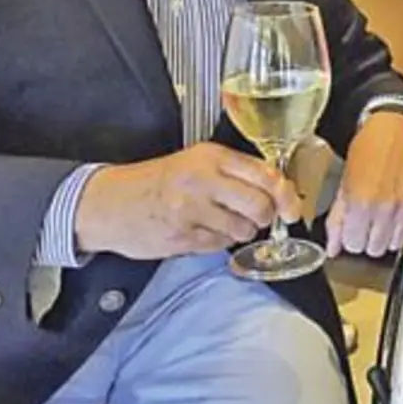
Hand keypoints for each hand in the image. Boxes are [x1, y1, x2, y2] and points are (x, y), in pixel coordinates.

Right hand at [75, 142, 299, 260]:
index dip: (285, 194)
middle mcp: (202, 180)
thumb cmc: (158, 182)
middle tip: (256, 217)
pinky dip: (218, 243)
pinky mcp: (181, 237)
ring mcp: (190, 210)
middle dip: (265, 217)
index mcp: (211, 157)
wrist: (110, 203)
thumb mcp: (197, 163)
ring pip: (242, 230)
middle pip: (259, 205)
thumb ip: (236, 172)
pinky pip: (219, 246)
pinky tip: (202, 231)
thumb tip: (281, 191)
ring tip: (220, 221)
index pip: (265, 174)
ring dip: (240, 231)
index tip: (291, 207)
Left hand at [326, 112, 402, 257]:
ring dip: (389, 235)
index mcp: (361, 203)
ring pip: (396, 244)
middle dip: (369, 238)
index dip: (351, 237)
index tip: (353, 228)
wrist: (394, 130)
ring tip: (385, 216)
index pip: (354, 245)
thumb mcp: (342, 183)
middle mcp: (387, 207)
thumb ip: (337, 220)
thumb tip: (332, 248)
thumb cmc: (367, 151)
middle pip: (376, 249)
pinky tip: (401, 215)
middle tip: (368, 222)